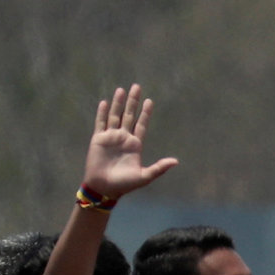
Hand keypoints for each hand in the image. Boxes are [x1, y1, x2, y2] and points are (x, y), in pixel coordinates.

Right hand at [79, 84, 179, 203]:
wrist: (104, 187)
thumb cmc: (125, 184)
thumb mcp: (145, 176)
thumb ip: (159, 168)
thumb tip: (176, 161)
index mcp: (135, 145)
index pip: (141, 124)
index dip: (145, 113)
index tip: (150, 101)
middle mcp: (123, 138)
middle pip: (129, 115)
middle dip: (133, 102)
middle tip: (137, 86)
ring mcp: (111, 137)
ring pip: (115, 115)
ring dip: (118, 103)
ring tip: (122, 90)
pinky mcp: (98, 139)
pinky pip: (100, 123)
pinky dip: (102, 113)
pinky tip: (104, 102)